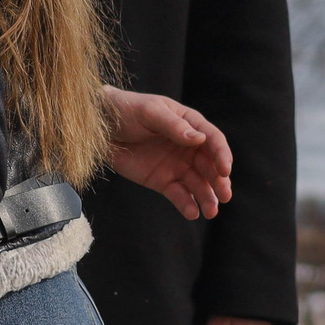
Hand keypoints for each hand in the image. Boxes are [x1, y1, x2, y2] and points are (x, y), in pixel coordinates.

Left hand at [104, 86, 232, 219]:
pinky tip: (193, 213)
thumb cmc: (126, 110)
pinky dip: (187, 205)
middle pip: (210, 166)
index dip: (222, 155)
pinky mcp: (162, 181)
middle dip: (219, 181)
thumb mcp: (150, 112)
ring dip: (207, 197)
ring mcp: (176, 165)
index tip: (225, 170)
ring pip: (198, 184)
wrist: (99, 127)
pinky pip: (179, 195)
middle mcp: (188, 147)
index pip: (212, 140)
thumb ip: (173, 126)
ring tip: (211, 212)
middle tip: (225, 196)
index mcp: (190, 124)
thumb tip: (199, 138)